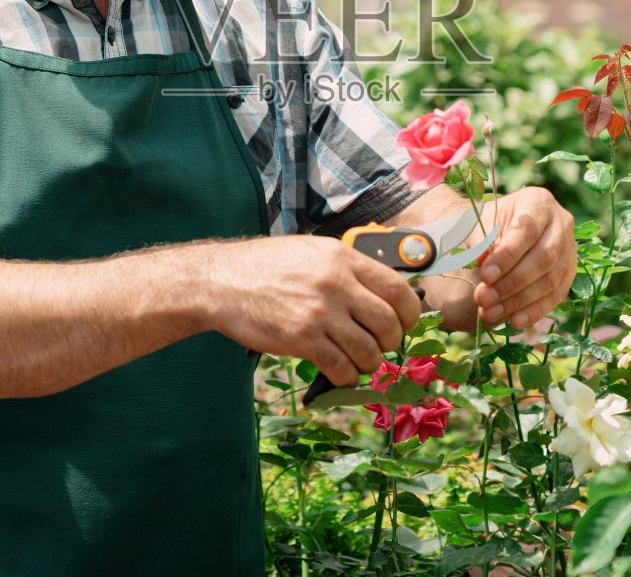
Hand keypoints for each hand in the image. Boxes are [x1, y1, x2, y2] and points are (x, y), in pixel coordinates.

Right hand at [197, 236, 421, 387]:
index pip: (398, 289)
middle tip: (381, 347)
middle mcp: (337, 283)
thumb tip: (382, 295)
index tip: (405, 324)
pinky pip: (341, 368)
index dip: (409, 313)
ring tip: (358, 362)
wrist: (221, 281)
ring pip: (369, 350)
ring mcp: (320, 313)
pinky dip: (346, 377)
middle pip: (388, 323)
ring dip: (369, 363)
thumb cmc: (266, 266)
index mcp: (343, 258)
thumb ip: (347, 270)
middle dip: (391, 342)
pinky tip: (339, 374)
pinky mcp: (302, 339)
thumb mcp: (312, 252)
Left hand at [471, 187, 575, 330]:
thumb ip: (482, 242)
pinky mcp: (570, 272)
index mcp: (539, 202)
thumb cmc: (490, 224)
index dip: (507, 256)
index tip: (485, 275)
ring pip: (550, 280)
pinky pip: (556, 295)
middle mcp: (561, 222)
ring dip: (519, 300)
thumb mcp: (481, 225)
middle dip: (511, 282)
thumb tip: (484, 265)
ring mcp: (570, 249)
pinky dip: (535, 311)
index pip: (526, 231)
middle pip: (543, 258)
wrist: (501, 230)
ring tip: (490, 311)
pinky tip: (514, 321)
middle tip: (483, 298)